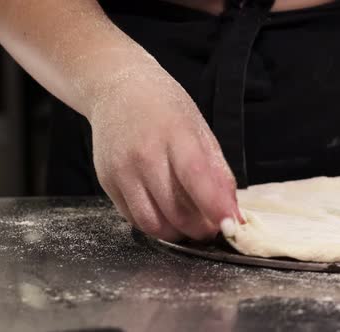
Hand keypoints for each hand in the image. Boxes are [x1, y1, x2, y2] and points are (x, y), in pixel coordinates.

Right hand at [89, 67, 240, 240]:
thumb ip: (218, 172)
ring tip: (191, 226)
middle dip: (200, 229)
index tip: (230, 225)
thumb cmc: (166, 110)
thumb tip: (233, 211)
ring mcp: (121, 170)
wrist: (118, 90)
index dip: (214, 207)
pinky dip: (155, 225)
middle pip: (175, 210)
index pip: (196, 177)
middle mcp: (144, 154)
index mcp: (174, 135)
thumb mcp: (200, 130)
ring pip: (152, 223)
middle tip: (212, 229)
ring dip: (177, 234)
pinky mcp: (106, 182)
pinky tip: (167, 215)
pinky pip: (133, 218)